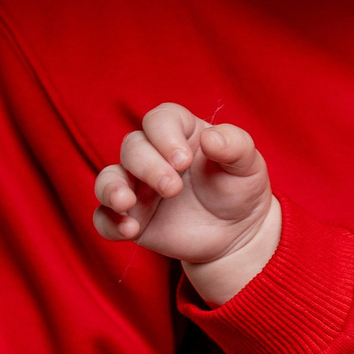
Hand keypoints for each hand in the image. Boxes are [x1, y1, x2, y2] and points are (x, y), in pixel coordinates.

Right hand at [92, 102, 282, 303]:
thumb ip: (236, 147)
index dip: (164, 135)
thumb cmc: (239, 190)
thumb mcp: (248, 166)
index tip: (182, 160)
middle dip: (148, 166)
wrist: (238, 234)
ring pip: (109, 178)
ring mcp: (137, 186)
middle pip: (133, 148)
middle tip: (173, 188)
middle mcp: (152, 155)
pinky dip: (111, 223)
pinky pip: (105, 218)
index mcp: (180, 134)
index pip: (159, 120)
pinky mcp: (131, 216)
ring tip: (126, 203)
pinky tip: (130, 230)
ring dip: (112, 189)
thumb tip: (212, 137)